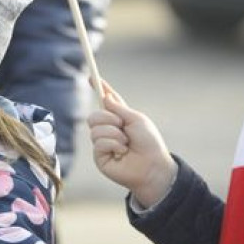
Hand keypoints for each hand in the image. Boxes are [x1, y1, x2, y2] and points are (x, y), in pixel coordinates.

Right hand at [88, 81, 176, 208]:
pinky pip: (98, 142)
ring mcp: (102, 143)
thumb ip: (119, 108)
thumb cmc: (149, 143)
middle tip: (122, 125)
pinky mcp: (99, 156)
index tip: (91, 77)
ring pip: (95, 129)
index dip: (99, 89)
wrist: (152, 166)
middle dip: (108, 118)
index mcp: (120, 119)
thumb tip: (104, 97)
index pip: (106, 102)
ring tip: (126, 143)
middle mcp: (108, 130)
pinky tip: (122, 152)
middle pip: (94, 115)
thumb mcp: (137, 120)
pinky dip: (113, 145)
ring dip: (114, 134)